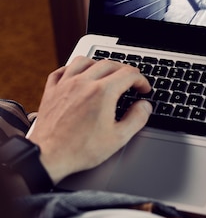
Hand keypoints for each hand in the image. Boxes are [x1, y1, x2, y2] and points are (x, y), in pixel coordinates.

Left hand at [29, 57, 152, 184]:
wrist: (49, 156)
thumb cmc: (81, 149)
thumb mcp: (118, 138)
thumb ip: (136, 119)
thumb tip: (145, 106)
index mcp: (102, 92)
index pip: (129, 74)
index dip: (141, 80)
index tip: (144, 89)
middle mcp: (84, 83)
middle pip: (109, 64)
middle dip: (125, 70)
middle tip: (131, 81)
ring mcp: (65, 84)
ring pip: (85, 61)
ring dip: (99, 64)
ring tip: (106, 74)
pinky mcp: (51, 91)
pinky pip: (62, 70)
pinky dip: (74, 69)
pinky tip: (78, 76)